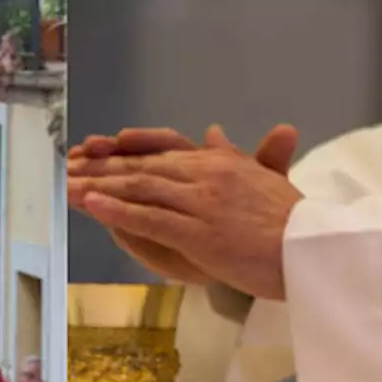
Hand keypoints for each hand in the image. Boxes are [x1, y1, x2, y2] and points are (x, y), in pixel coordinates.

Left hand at [68, 125, 301, 299]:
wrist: (313, 249)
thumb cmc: (292, 221)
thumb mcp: (264, 178)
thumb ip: (234, 155)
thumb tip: (211, 131)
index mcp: (219, 162)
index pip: (161, 152)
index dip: (124, 153)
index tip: (93, 152)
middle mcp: (206, 175)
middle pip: (143, 167)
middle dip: (102, 168)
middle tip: (68, 168)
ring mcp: (201, 202)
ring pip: (141, 188)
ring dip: (100, 187)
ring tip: (68, 186)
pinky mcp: (199, 231)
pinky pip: (150, 217)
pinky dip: (117, 210)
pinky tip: (91, 205)